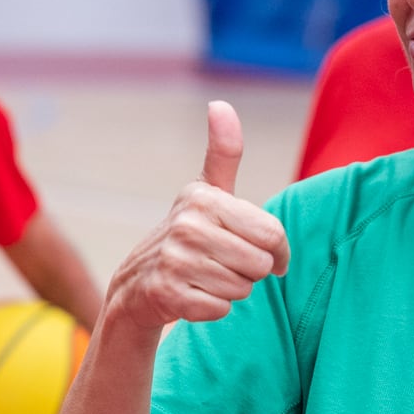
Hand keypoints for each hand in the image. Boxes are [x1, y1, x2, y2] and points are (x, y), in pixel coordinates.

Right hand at [104, 101, 289, 330]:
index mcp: (203, 198)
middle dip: (250, 273)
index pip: (273, 235)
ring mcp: (175, 260)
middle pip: (260, 265)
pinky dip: (212, 309)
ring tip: (205, 278)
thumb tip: (220, 103)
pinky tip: (192, 295)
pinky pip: (221, 310)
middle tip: (224, 264)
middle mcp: (187, 225)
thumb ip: (223, 152)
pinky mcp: (168, 294)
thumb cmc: (189, 235)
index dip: (276, 252)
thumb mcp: (206, 192)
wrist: (137, 283)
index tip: (265, 253)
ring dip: (230, 291)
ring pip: (242, 290)